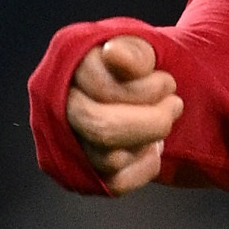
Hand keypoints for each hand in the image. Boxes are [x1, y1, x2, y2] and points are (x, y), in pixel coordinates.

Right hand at [67, 35, 179, 192]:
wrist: (144, 86)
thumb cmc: (142, 64)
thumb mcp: (143, 45)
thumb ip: (133, 49)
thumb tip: (115, 56)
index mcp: (67, 61)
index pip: (103, 87)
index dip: (148, 88)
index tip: (166, 82)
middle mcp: (54, 103)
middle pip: (102, 128)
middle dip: (152, 121)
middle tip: (174, 106)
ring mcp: (63, 140)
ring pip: (108, 158)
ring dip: (149, 139)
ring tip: (161, 120)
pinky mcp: (79, 172)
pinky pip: (115, 183)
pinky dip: (145, 166)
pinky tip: (151, 147)